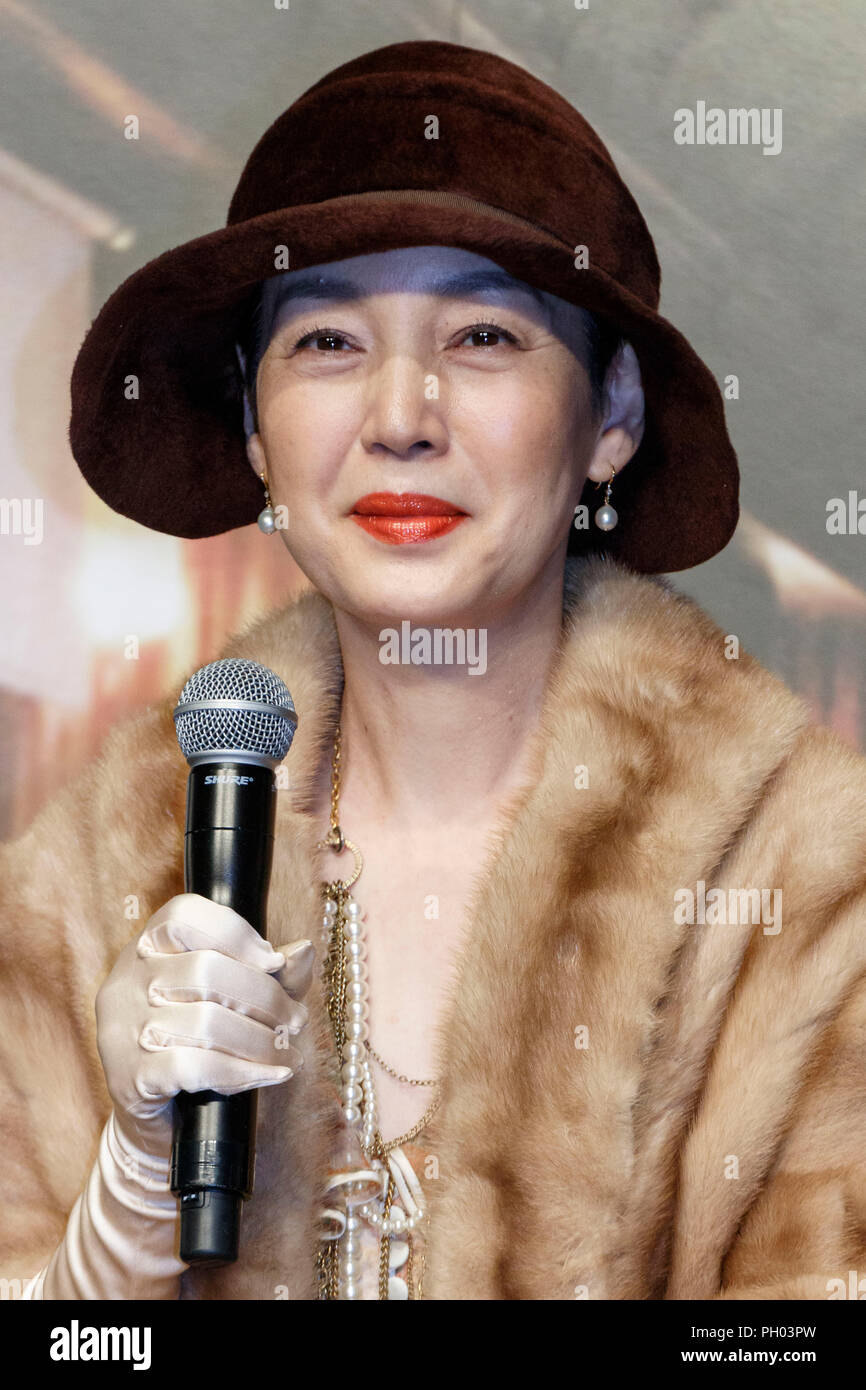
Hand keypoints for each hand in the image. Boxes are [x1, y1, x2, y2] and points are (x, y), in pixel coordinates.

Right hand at [96, 893, 312, 1158]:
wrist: (158, 1118)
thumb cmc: (200, 1043)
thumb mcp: (236, 999)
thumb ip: (270, 974)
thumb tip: (302, 951)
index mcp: (149, 947)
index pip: (184, 915)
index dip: (236, 934)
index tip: (273, 963)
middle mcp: (129, 980)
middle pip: (205, 969)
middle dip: (264, 996)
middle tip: (294, 1020)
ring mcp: (123, 1029)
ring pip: (205, 1021)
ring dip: (260, 1040)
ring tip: (286, 1052)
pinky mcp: (129, 1077)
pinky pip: (195, 1067)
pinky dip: (244, 1072)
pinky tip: (272, 1075)